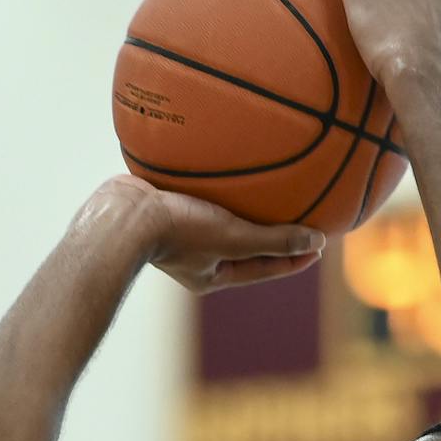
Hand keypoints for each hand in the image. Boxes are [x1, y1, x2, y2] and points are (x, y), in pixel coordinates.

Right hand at [80, 177, 324, 294]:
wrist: (120, 215)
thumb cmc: (177, 231)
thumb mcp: (233, 237)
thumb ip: (273, 240)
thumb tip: (318, 240)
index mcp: (212, 274)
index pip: (264, 268)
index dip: (294, 257)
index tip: (320, 245)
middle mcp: (196, 258)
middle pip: (243, 246)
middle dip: (270, 234)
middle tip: (299, 219)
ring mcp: (178, 234)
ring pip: (221, 221)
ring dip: (243, 208)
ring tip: (267, 190)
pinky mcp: (165, 208)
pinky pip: (200, 198)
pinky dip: (218, 187)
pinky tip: (227, 166)